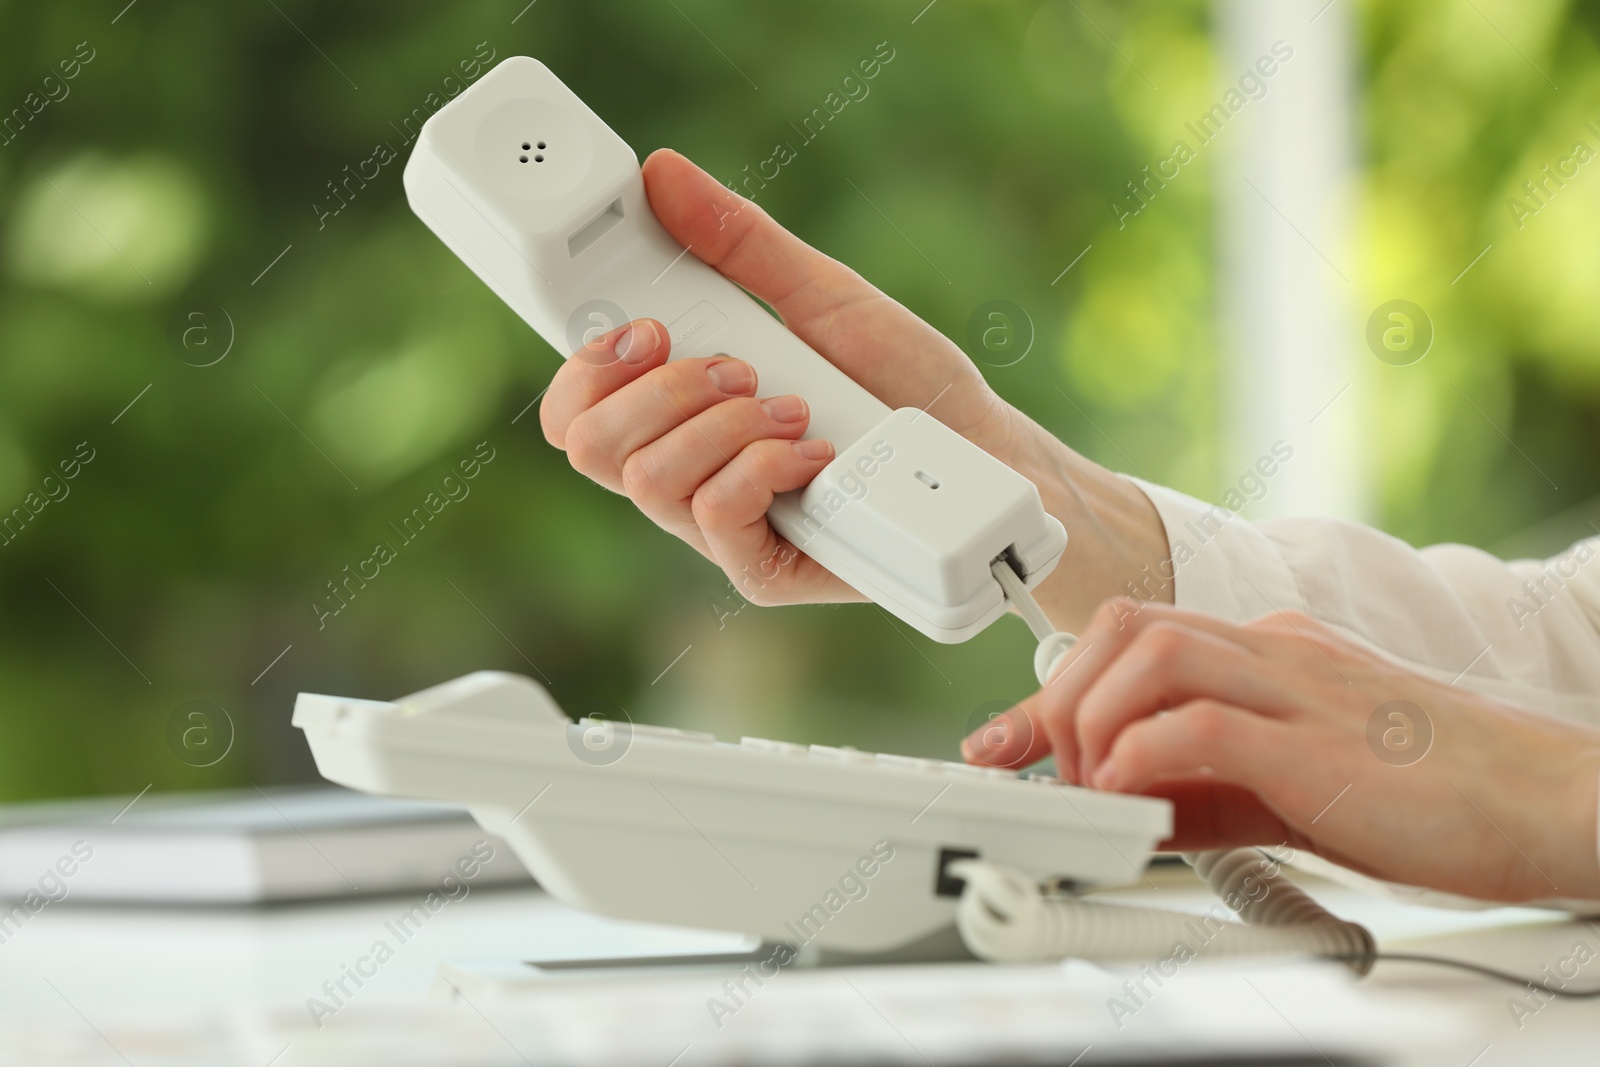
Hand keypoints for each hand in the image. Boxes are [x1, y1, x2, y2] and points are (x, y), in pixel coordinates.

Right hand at [539, 149, 1166, 621]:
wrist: (979, 453)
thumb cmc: (901, 382)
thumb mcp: (822, 295)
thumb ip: (739, 242)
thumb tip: (664, 174)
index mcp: (677, 411)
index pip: (575, 410)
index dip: (583, 367)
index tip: (644, 326)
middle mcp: (684, 472)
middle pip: (589, 447)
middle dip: (659, 388)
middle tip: (737, 365)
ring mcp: (717, 530)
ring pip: (648, 480)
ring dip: (725, 424)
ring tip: (795, 406)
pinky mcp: (759, 570)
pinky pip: (716, 515)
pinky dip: (765, 466)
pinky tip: (817, 451)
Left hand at [962, 599, 1599, 902]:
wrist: (1545, 804)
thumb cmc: (1429, 795)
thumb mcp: (1291, 786)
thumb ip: (1208, 789)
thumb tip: (1126, 809)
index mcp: (1270, 651)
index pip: (1136, 636)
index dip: (1054, 688)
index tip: (1004, 742)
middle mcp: (1276, 649)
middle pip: (1127, 623)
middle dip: (1062, 693)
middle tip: (1051, 769)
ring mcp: (1299, 684)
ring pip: (1150, 650)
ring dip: (1093, 719)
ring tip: (1094, 787)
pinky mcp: (1319, 739)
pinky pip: (1200, 723)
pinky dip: (1141, 758)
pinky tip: (1133, 798)